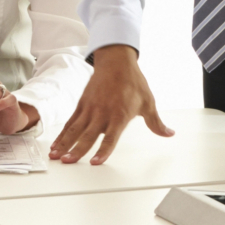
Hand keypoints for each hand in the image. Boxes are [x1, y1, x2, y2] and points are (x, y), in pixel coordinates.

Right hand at [50, 45, 172, 163]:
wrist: (116, 62)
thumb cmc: (133, 81)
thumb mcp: (148, 103)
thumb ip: (156, 123)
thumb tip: (168, 133)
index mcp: (119, 115)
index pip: (110, 138)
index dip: (103, 151)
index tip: (95, 162)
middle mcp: (102, 113)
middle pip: (87, 135)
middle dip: (76, 150)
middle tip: (68, 161)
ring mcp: (90, 109)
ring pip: (74, 130)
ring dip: (64, 144)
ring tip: (55, 156)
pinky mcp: (82, 105)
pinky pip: (70, 122)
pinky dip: (62, 134)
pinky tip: (55, 145)